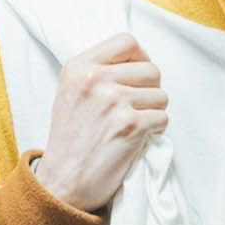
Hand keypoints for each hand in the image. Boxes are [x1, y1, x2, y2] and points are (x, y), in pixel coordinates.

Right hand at [33, 36, 168, 212]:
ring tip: (132, 126)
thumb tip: (139, 59)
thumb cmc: (71, 139)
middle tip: (135, 109)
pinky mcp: (129, 126)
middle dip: (150, 90)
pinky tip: (136, 139)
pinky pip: (162, 118)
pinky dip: (155, 131)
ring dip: (154, 112)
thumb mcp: (71, 93)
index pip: (127, 42)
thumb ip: (98, 71)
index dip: (140, 58)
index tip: (137, 76)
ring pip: (161, 95)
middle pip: (151, 69)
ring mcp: (113, 101)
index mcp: (78, 67)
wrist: (61, 182)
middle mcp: (94, 79)